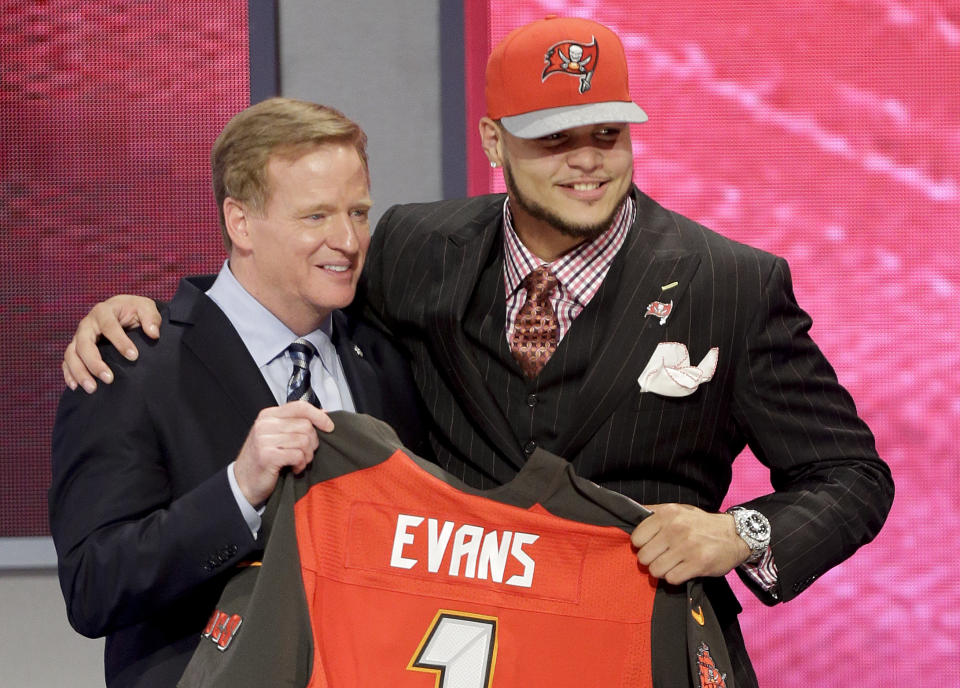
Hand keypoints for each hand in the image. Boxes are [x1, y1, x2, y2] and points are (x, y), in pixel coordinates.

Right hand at [63, 295, 161, 392]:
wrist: (123, 311)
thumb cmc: (134, 310)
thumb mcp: (145, 307)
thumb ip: (151, 318)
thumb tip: (154, 334)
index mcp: (104, 311)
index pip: (109, 326)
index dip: (120, 342)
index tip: (134, 357)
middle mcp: (87, 324)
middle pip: (84, 344)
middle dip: (95, 363)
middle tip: (109, 379)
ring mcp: (79, 337)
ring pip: (72, 354)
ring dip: (80, 372)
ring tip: (92, 389)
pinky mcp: (76, 348)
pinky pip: (67, 361)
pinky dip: (69, 374)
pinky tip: (76, 387)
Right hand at [233, 401, 334, 506]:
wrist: (244, 483)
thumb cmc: (264, 459)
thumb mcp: (277, 436)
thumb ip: (296, 423)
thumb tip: (323, 413)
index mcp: (268, 415)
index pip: (300, 406)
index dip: (319, 415)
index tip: (329, 426)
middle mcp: (265, 424)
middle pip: (306, 425)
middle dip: (312, 442)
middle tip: (305, 453)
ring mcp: (264, 439)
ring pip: (304, 441)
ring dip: (307, 456)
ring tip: (298, 462)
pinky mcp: (267, 455)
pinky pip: (298, 455)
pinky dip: (300, 464)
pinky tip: (294, 468)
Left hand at [630, 503, 751, 583]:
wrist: (734, 535)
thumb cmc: (700, 524)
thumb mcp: (677, 510)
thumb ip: (653, 513)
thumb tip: (630, 513)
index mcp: (668, 514)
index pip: (636, 538)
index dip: (642, 545)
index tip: (651, 546)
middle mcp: (676, 528)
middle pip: (644, 557)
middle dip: (651, 560)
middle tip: (661, 557)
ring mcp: (687, 546)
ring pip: (656, 570)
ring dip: (662, 571)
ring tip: (672, 564)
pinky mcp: (698, 563)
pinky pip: (672, 579)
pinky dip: (675, 577)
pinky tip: (682, 569)